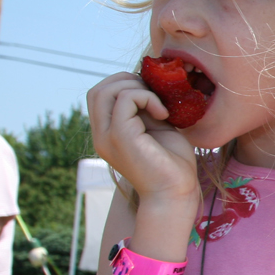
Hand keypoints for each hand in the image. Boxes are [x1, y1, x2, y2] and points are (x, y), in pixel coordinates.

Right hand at [86, 72, 198, 204]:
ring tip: (159, 105)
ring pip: (105, 91)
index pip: (100, 95)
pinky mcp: (120, 137)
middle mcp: (101, 135)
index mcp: (107, 133)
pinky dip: (147, 97)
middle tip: (155, 95)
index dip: (124, 85)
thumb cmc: (172, 164)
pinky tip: (164, 114)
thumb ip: (145, 109)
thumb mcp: (156, 127)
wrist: (176, 193)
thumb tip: (147, 83)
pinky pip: (125, 99)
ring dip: (137, 88)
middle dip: (127, 82)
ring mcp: (107, 137)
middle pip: (98, 90)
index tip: (153, 94)